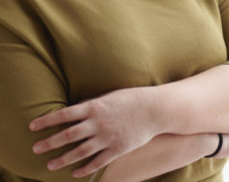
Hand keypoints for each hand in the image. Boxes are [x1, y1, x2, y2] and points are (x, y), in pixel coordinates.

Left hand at [29, 87, 157, 177]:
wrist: (154, 109)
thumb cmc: (131, 99)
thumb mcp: (109, 96)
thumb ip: (92, 105)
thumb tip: (75, 112)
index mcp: (94, 106)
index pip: (64, 114)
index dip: (47, 120)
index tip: (33, 126)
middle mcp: (97, 123)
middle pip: (68, 135)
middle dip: (50, 142)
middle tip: (35, 149)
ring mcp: (106, 137)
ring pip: (79, 151)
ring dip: (63, 159)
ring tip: (50, 165)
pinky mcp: (117, 149)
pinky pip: (97, 161)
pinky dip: (85, 169)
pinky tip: (75, 173)